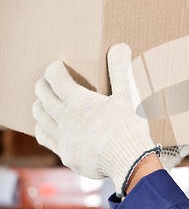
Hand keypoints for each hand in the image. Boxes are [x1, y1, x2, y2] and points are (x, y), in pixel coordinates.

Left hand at [32, 43, 156, 195]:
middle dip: (43, 85)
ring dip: (39, 107)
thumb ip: (121, 70)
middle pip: (42, 97)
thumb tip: (120, 46)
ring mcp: (63, 138)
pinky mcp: (67, 154)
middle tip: (48, 82)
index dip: (54, 69)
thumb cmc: (129, 127)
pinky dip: (44, 129)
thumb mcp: (128, 96)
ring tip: (43, 103)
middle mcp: (65, 118)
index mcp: (78, 101)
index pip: (56, 79)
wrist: (129, 161)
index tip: (57, 66)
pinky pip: (46, 139)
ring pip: (40, 118)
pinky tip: (49, 129)